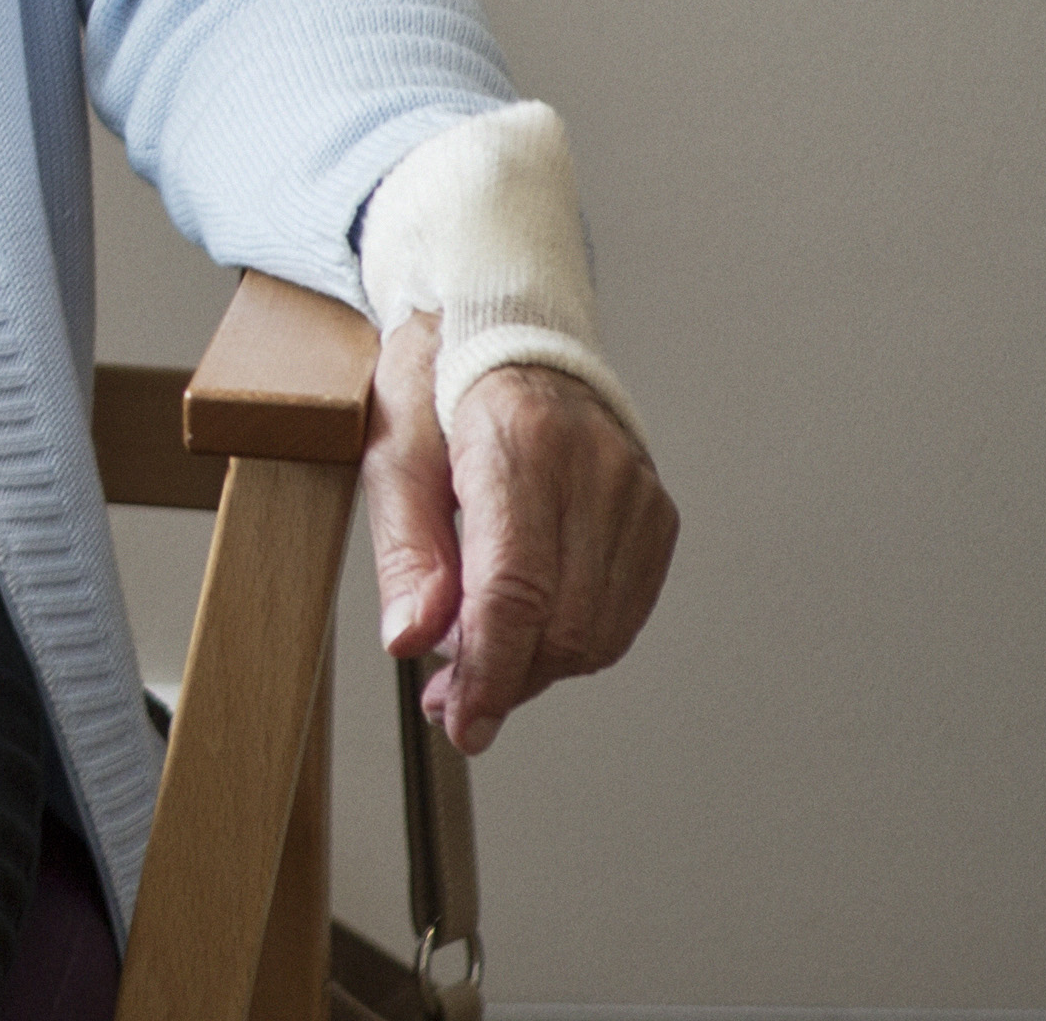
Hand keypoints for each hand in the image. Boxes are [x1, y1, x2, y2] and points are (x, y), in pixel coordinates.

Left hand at [363, 317, 677, 753]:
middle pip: (567, 624)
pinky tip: (526, 630)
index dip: (491, 670)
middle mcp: (596, 468)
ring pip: (602, 630)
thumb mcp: (389, 448)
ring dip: (539, 667)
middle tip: (451, 698)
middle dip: (508, 678)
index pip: (517, 589)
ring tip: (479, 665)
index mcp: (522, 442)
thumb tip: (412, 639)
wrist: (505, 326)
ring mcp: (638, 492)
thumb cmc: (439, 381)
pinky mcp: (656, 515)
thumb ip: (404, 549)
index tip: (463, 720)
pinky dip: (575, 638)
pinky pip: (623, 609)